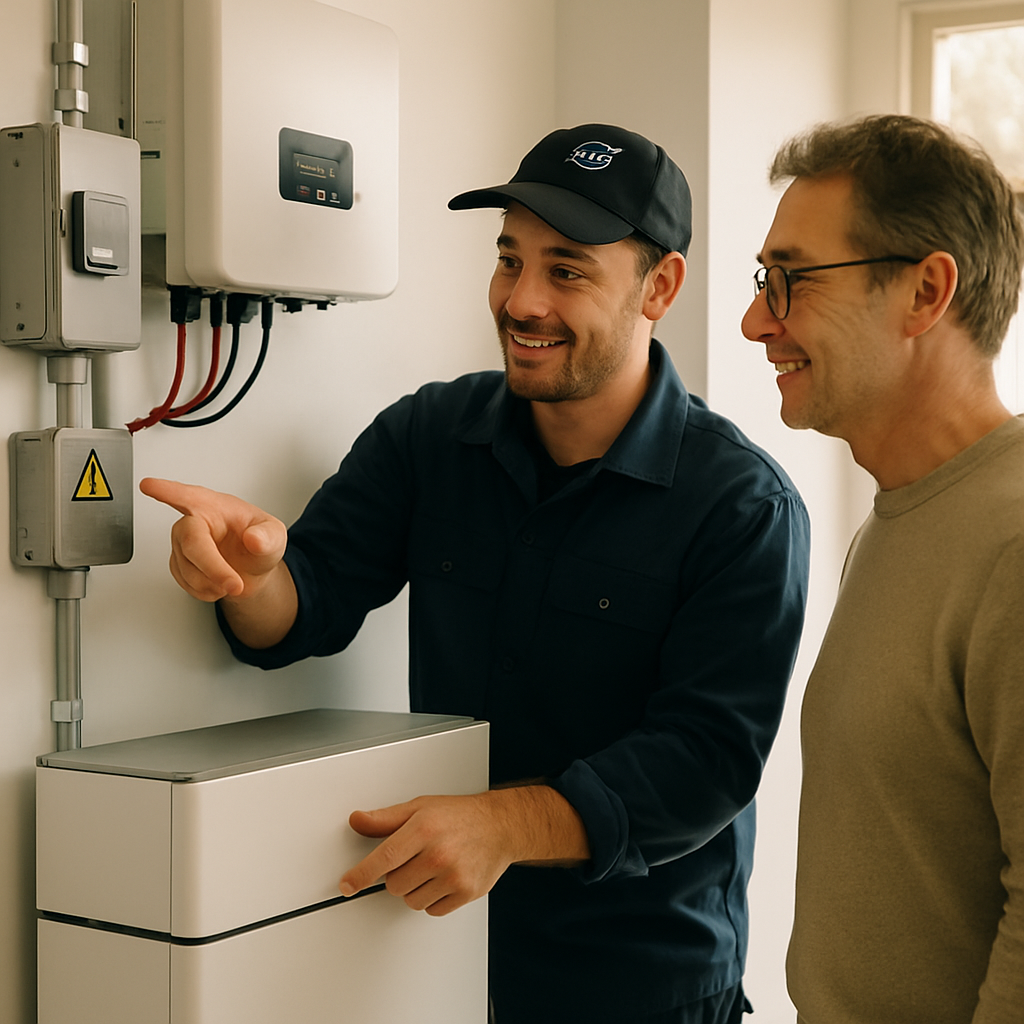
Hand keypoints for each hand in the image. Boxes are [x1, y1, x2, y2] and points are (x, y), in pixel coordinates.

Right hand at [139, 477, 287, 601]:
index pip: (188, 496)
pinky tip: (219, 584)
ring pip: (188, 569)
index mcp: (213, 506)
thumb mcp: (274, 535)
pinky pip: (186, 583)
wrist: (253, 569)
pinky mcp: (178, 564)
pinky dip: (206, 590)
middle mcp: (193, 522)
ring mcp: (182, 545)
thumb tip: (254, 539)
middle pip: (191, 543)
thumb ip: (267, 536)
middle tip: (234, 584)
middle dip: (212, 567)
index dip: (167, 491)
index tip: (148, 486)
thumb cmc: (258, 542)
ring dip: (213, 583)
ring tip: (233, 582)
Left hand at [339, 794, 514, 916]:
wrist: (499, 826)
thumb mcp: (419, 807)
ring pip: (411, 901)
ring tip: (430, 867)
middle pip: (394, 885)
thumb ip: (385, 819)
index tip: (347, 885)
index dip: (361, 874)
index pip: (384, 858)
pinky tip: (442, 879)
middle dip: (397, 874)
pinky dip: (432, 899)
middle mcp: (439, 853)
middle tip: (413, 858)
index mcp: (424, 829)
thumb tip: (357, 820)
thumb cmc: (459, 816)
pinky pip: (432, 910)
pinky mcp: (465, 893)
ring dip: (415, 889)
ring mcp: (453, 876)